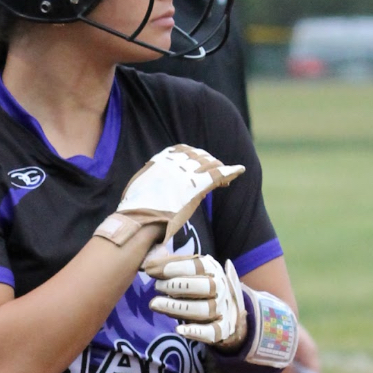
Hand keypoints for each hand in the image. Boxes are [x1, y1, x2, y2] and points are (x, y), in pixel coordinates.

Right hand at [94, 144, 244, 247]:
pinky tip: (239, 170)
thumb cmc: (134, 213)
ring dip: (218, 169)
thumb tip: (150, 189)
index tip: (197, 162)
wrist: (139, 222)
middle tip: (215, 171)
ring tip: (225, 175)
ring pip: (209, 164)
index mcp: (159, 161)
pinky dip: (231, 171)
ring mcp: (185, 173)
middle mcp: (173, 163)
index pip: (181, 150)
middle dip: (207, 161)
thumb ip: (148, 184)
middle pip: (197, 155)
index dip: (192, 155)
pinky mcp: (197, 186)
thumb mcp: (137, 190)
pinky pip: (218, 174)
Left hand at [143, 252, 246, 348]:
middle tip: (157, 287)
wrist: (228, 308)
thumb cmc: (200, 284)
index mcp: (213, 269)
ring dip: (177, 307)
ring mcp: (222, 309)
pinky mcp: (222, 329)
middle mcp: (220, 288)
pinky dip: (196, 332)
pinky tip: (179, 329)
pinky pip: (211, 332)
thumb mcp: (191, 270)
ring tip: (155, 304)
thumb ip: (172, 265)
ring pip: (203, 309)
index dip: (173, 267)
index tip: (151, 269)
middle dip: (177, 286)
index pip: (197, 265)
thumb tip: (149, 265)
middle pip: (204, 286)